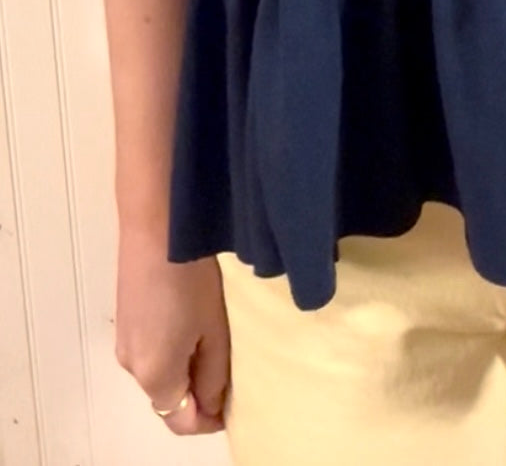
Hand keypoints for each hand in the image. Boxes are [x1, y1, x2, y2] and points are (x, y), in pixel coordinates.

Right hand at [114, 226, 230, 435]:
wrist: (157, 230)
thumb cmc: (192, 280)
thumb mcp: (214, 331)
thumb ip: (213, 375)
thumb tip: (212, 405)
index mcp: (155, 376)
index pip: (181, 422)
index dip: (209, 420)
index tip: (234, 404)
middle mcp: (132, 368)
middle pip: (167, 398)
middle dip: (198, 393)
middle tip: (230, 369)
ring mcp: (124, 343)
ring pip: (158, 374)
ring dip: (184, 370)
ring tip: (213, 340)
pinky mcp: (124, 322)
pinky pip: (149, 353)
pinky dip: (170, 351)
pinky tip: (189, 322)